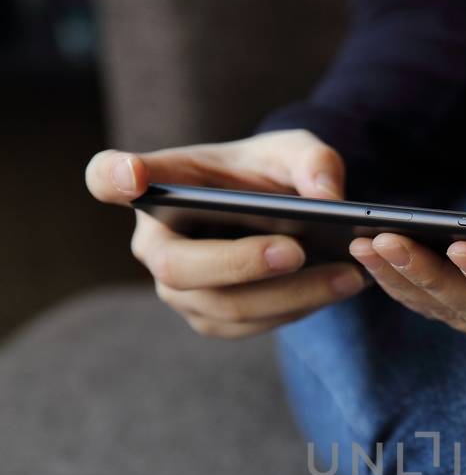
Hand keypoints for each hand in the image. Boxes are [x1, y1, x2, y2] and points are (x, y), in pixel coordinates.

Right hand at [85, 130, 365, 337]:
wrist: (282, 211)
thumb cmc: (271, 172)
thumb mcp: (297, 150)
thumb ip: (314, 162)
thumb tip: (327, 197)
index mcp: (160, 183)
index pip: (108, 177)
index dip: (113, 178)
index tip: (131, 176)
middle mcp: (155, 241)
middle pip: (177, 267)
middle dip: (240, 263)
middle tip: (298, 250)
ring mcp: (178, 288)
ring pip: (221, 306)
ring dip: (288, 295)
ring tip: (347, 275)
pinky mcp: (210, 317)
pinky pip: (249, 324)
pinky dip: (297, 308)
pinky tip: (339, 287)